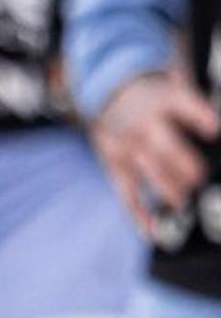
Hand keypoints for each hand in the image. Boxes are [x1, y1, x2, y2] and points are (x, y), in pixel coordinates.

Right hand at [94, 67, 220, 242]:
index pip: (182, 103)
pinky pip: (126, 192)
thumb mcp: (176, 86)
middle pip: (163, 145)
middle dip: (183, 165)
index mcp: (165, 100)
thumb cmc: (157, 98)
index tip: (213, 129)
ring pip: (148, 171)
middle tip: (199, 178)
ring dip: (167, 189)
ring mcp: (128, 146)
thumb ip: (201, 106)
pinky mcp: (115, 166)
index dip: (199, 116)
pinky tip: (151, 231)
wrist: (107, 93)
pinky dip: (137, 214)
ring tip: (182, 202)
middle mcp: (144, 123)